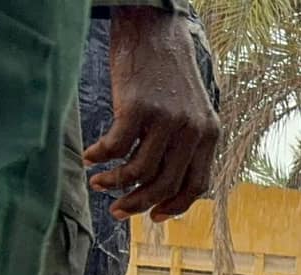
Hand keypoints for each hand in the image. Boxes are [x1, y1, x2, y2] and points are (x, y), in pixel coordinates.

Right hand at [86, 10, 220, 221]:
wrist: (155, 32)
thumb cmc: (167, 75)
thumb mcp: (190, 111)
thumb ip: (185, 142)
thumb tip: (164, 182)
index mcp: (210, 135)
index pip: (196, 186)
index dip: (175, 206)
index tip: (154, 215)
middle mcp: (193, 131)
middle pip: (165, 184)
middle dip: (138, 204)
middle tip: (117, 212)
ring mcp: (167, 120)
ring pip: (140, 171)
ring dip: (115, 183)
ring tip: (98, 183)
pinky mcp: (139, 108)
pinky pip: (117, 146)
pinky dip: (100, 156)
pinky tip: (90, 157)